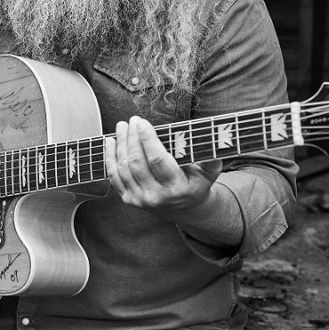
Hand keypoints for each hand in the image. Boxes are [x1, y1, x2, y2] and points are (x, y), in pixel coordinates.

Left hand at [104, 116, 222, 214]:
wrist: (185, 209)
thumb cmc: (197, 183)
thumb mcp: (210, 172)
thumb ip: (211, 156)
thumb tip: (218, 136)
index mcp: (177, 189)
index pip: (157, 160)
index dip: (147, 139)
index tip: (142, 122)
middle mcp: (156, 197)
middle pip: (137, 162)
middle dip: (132, 138)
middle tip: (133, 120)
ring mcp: (140, 201)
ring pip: (124, 168)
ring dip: (120, 144)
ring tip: (122, 126)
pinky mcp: (129, 201)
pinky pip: (114, 177)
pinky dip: (110, 158)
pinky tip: (110, 142)